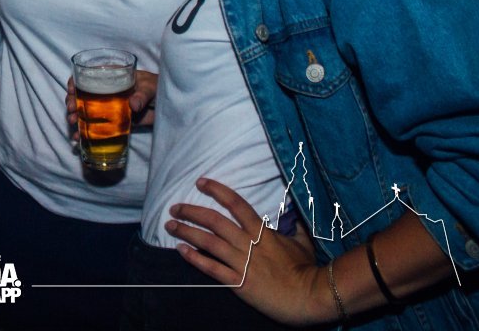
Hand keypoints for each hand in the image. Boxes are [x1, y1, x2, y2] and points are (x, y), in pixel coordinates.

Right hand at [65, 71, 157, 138]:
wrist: (169, 105)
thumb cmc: (158, 88)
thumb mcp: (151, 87)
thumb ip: (143, 94)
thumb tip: (133, 103)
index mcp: (112, 76)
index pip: (87, 75)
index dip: (75, 82)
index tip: (71, 90)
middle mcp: (106, 91)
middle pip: (81, 95)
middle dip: (72, 102)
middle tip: (71, 110)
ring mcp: (108, 108)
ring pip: (85, 111)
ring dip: (75, 117)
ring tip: (73, 124)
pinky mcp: (114, 123)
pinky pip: (97, 127)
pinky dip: (85, 133)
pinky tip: (78, 138)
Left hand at [166, 178, 332, 324]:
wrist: (308, 296)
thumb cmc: (305, 268)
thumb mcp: (302, 241)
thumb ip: (295, 225)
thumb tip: (295, 211)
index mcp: (261, 231)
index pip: (235, 203)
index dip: (216, 190)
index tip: (200, 182)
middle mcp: (248, 243)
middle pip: (214, 221)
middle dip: (191, 212)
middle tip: (175, 207)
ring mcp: (242, 263)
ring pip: (208, 242)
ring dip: (186, 232)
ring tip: (170, 225)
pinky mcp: (238, 282)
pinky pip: (211, 268)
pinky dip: (194, 259)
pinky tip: (181, 251)